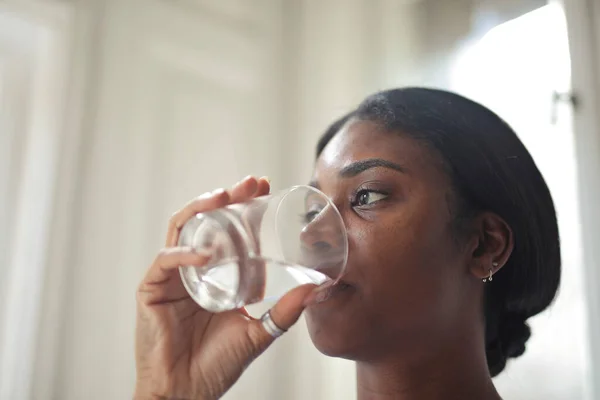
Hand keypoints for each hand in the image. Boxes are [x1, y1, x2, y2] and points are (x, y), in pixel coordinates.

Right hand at [135, 176, 315, 399]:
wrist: (186, 392)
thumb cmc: (216, 364)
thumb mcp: (258, 332)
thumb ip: (285, 311)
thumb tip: (316, 289)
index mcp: (214, 274)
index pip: (227, 230)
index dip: (244, 208)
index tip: (265, 190)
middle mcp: (192, 268)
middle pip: (204, 221)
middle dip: (226, 198)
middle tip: (250, 184)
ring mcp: (171, 276)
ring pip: (181, 229)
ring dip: (201, 209)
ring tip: (224, 197)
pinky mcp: (152, 289)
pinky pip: (166, 261)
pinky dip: (185, 253)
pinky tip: (206, 253)